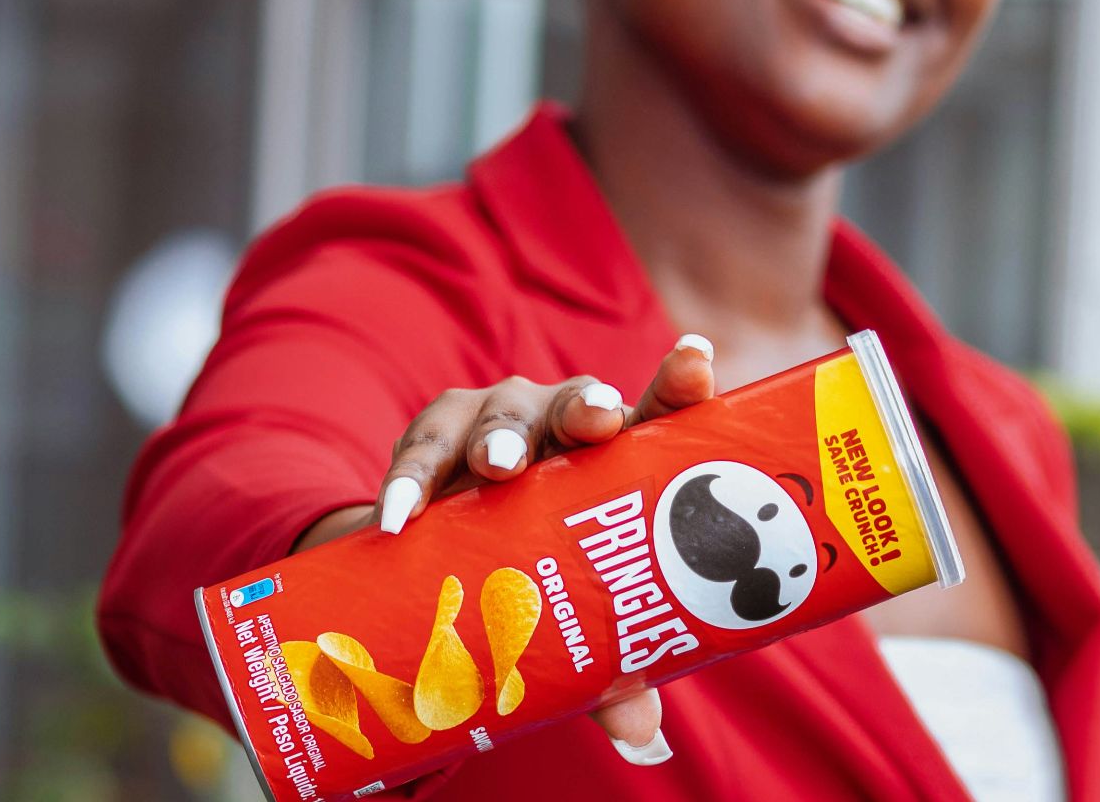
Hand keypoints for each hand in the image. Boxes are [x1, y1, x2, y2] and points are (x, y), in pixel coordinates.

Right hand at [291, 333, 717, 765]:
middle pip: (580, 404)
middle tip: (594, 422)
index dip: (680, 385)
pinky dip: (409, 481)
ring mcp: (496, 423)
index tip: (698, 360)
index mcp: (621, 453)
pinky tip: (401, 514)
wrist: (450, 557)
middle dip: (586, 408)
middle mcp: (564, 423)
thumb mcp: (583, 619)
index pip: (660, 413)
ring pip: (499, 418)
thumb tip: (644, 739)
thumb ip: (614, 670)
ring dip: (498, 441)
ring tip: (495, 469)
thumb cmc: (548, 573)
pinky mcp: (434, 438)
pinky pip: (420, 452)